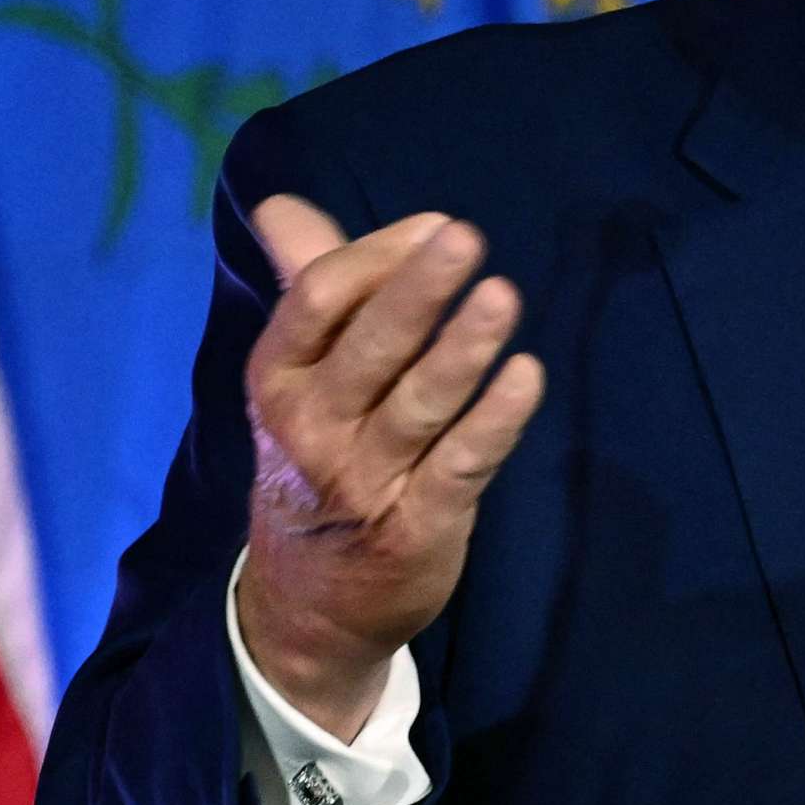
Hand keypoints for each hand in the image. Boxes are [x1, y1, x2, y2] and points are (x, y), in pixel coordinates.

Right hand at [234, 195, 544, 740]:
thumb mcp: (294, 375)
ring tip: (502, 298)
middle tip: (465, 238)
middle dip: (416, 290)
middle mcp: (311, 427)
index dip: (375, 257)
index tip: (433, 225)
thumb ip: (304, 282)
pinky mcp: (417, 525)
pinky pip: (461, 465)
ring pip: (419, 404)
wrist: (308, 602)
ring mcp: (364, 480)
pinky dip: (495, 421)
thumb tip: (283, 203)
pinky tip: (527, 378)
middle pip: (368, 347)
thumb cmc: (315, 453)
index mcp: (277, 377)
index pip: (316, 302)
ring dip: (463, 349)